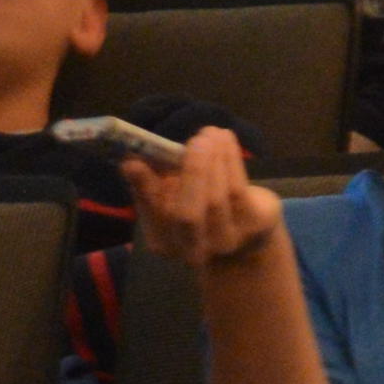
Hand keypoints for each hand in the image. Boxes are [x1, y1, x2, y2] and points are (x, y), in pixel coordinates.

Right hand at [122, 124, 282, 270]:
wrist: (244, 232)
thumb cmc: (197, 208)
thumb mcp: (169, 198)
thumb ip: (148, 184)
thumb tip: (129, 162)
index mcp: (165, 244)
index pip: (154, 217)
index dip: (145, 189)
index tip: (135, 160)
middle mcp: (194, 251)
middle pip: (188, 215)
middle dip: (192, 173)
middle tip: (195, 140)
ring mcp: (227, 240)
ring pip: (217, 198)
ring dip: (215, 159)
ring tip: (210, 133)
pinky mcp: (254, 225)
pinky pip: (239, 189)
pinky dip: (231, 159)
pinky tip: (225, 140)